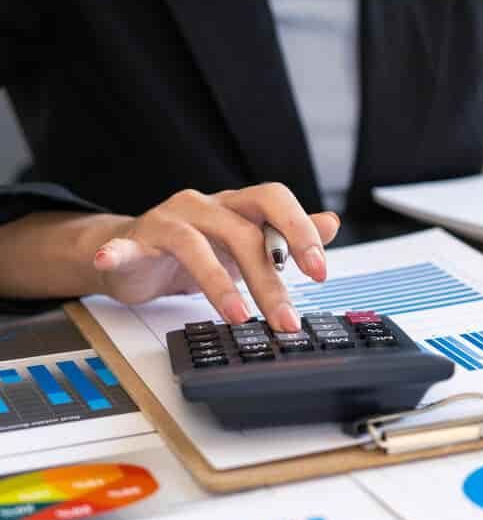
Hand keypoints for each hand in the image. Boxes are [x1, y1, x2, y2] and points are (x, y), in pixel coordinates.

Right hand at [91, 184, 339, 330]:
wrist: (135, 252)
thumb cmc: (200, 248)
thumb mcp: (249, 243)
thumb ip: (289, 236)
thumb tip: (332, 222)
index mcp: (238, 205)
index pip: (275, 201)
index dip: (299, 231)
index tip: (319, 271)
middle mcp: (205, 206)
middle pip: (243, 234)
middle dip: (269, 280)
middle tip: (285, 318)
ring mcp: (168, 220)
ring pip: (196, 246)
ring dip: (219, 286)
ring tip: (238, 317)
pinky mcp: (135, 240)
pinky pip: (126, 245)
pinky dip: (119, 252)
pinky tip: (113, 260)